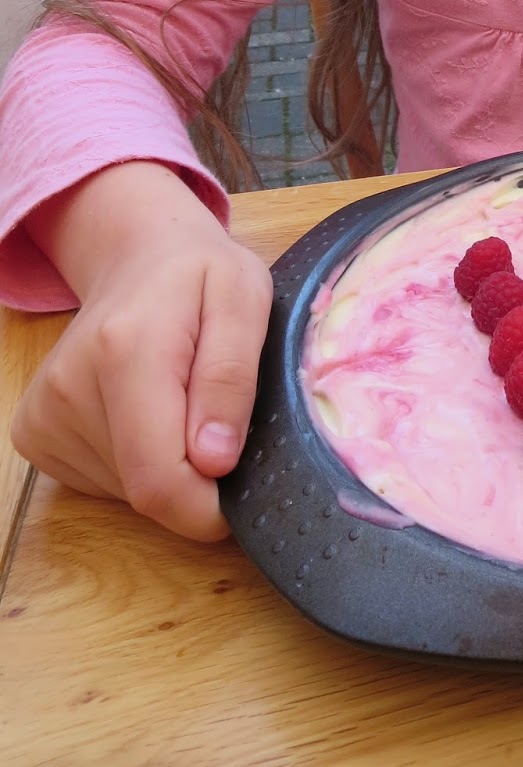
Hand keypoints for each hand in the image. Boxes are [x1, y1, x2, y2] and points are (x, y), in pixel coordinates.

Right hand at [11, 162, 272, 539]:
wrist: (138, 257)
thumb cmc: (202, 277)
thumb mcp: (245, 301)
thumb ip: (232, 379)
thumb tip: (215, 461)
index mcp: (126, 351)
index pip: (158, 478)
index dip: (206, 509)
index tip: (242, 493)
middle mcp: (69, 387)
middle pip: (143, 489)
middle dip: (194, 477)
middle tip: (217, 417)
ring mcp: (43, 413)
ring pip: (124, 492)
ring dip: (166, 467)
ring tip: (180, 400)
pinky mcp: (33, 433)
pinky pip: (102, 483)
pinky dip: (135, 463)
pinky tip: (145, 411)